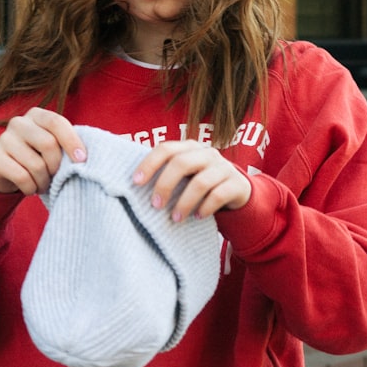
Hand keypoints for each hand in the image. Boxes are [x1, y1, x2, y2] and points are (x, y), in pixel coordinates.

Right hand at [0, 107, 86, 194]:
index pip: (57, 122)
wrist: (4, 171)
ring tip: (44, 184)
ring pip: (36, 164)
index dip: (72, 141)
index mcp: (36, 115)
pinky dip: (31, 188)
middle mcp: (18, 123)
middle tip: (57, 177)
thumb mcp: (51, 145)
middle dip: (57, 166)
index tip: (82, 160)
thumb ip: (64, 144)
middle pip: (48, 144)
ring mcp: (3, 139)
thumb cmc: (37, 156)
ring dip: (44, 181)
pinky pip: (21, 177)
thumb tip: (84, 157)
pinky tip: (32, 188)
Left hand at [133, 140, 251, 221]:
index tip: (136, 183)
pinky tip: (197, 217)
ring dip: (184, 203)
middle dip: (165, 185)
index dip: (149, 164)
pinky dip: (205, 208)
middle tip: (155, 205)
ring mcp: (224, 168)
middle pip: (182, 163)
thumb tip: (130, 178)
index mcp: (190, 147)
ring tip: (175, 219)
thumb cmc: (200, 182)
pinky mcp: (236, 184)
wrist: (237, 189)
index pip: (166, 148)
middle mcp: (207, 153)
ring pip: (201, 183)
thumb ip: (165, 170)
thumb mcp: (185, 173)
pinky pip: (218, 195)